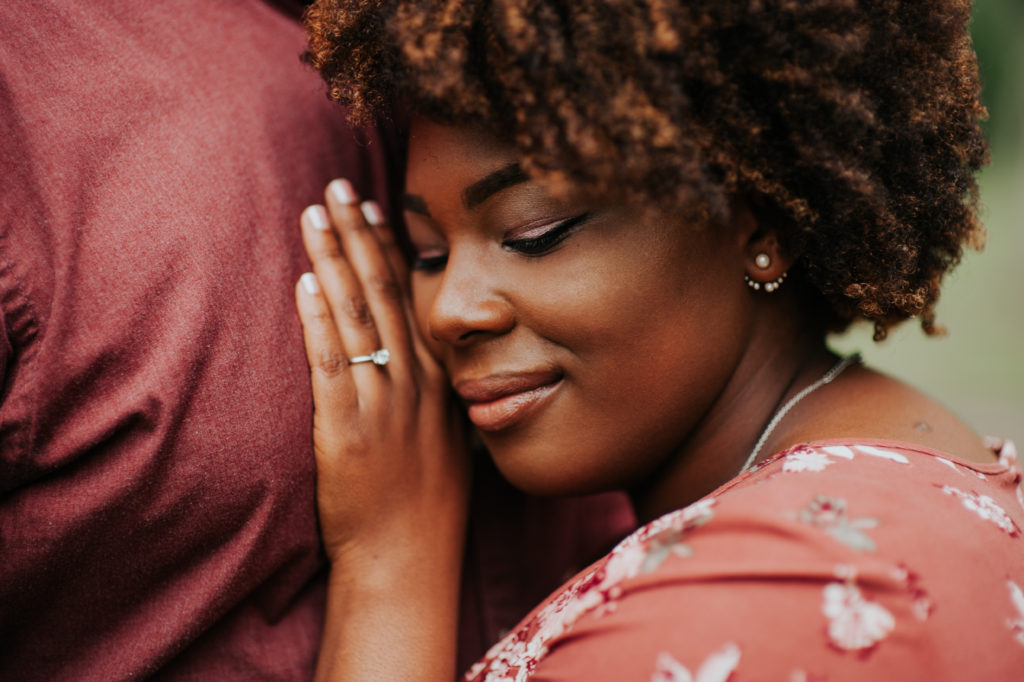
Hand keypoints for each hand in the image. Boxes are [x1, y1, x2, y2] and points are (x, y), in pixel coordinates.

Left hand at [295, 179, 469, 569]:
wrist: (408, 554)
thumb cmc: (425, 501)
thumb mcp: (445, 436)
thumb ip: (431, 390)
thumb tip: (416, 356)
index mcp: (435, 376)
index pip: (410, 297)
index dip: (388, 247)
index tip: (373, 205)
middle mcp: (413, 378)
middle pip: (383, 290)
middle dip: (357, 234)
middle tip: (337, 186)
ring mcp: (382, 400)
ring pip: (357, 315)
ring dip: (334, 260)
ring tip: (312, 214)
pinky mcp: (347, 426)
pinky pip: (332, 362)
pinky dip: (319, 320)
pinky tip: (306, 283)